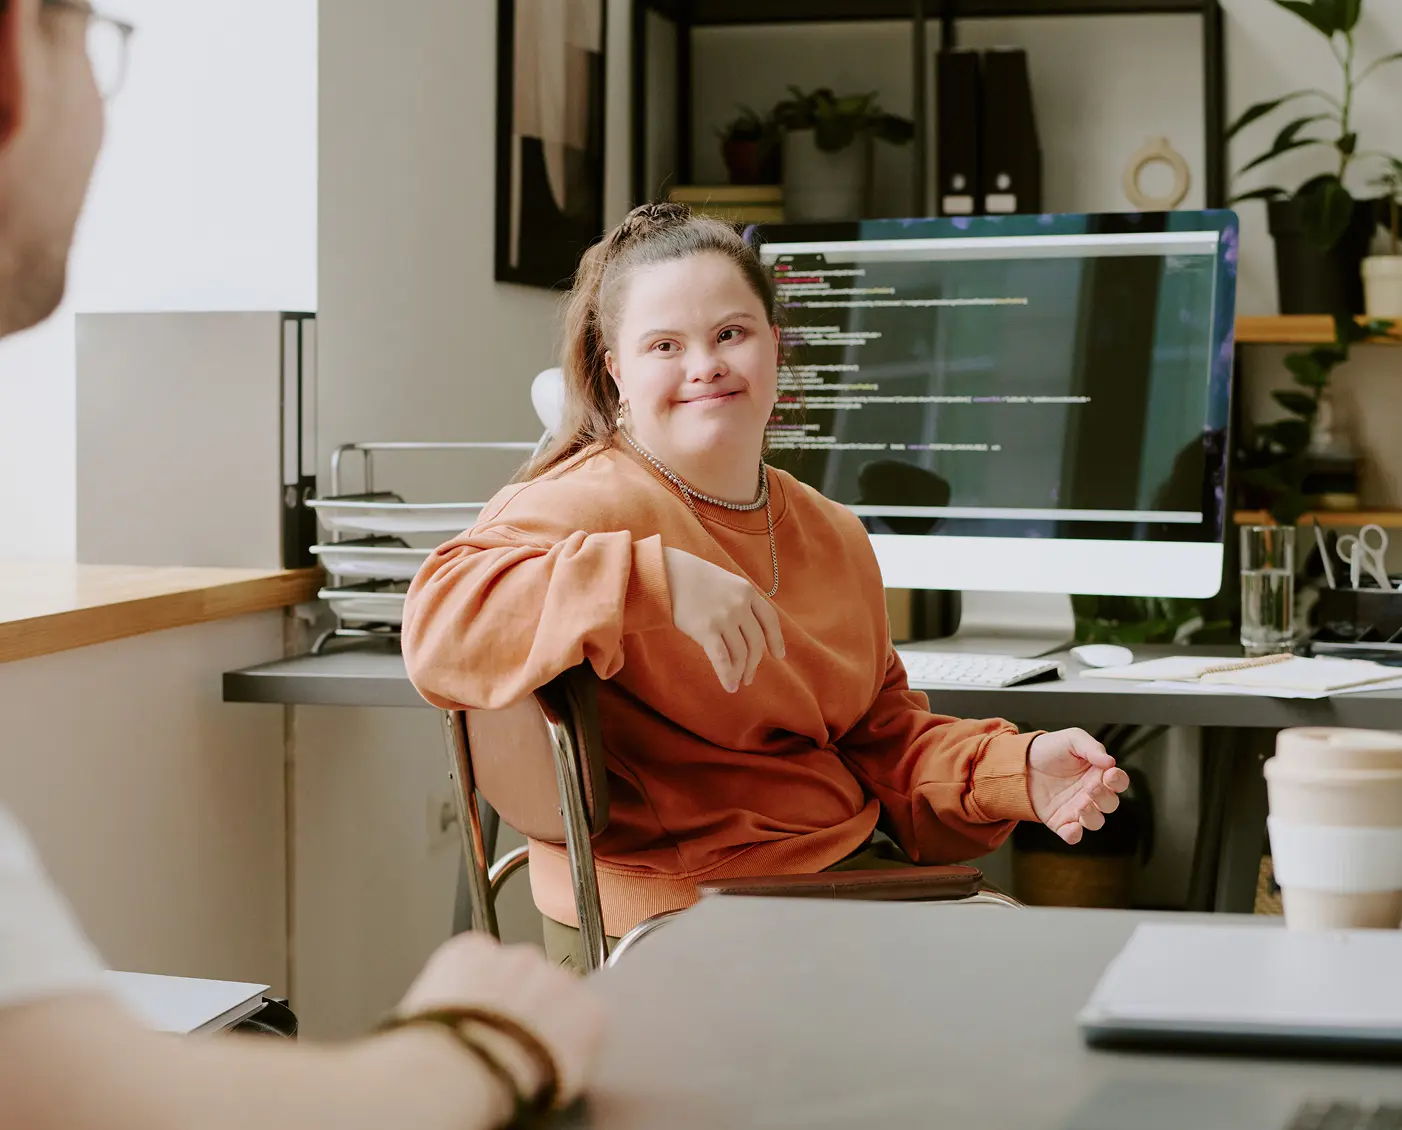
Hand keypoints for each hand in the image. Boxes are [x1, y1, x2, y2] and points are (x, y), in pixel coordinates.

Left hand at [395, 932, 605, 1107]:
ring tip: (475, 1026)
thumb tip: (566, 1057)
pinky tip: (456, 1005)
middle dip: (528, 1004)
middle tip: (505, 1036)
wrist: (462, 1075)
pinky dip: (463, 974)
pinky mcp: (473, 949)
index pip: (580, 1011)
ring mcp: (515, 958)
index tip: (540, 1042)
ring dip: (495, 988)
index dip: (556, 1028)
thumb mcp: (563, 1086)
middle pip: (545, 984)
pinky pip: (471, 956)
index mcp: (588, 1012)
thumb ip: (575, 1055)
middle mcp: (557, 976)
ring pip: (507, 968)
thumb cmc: (510, 1088)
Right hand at [662, 546, 784, 692]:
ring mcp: (724, 617)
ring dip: (740, 672)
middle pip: (755, 642)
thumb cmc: (692, 578)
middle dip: (754, 664)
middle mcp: (739, 605)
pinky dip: (728, 676)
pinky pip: (722, 658)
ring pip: (740, 653)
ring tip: (737, 683)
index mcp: (747, 591)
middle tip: (749, 678)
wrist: (666, 572)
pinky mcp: (706, 629)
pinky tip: (730, 687)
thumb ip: (739, 602)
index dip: (776, 640)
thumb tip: (746, 632)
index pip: (770, 620)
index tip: (779, 655)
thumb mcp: (725, 582)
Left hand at [1026, 728, 1129, 844]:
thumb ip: (1092, 747)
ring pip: (1096, 821)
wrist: (1019, 761)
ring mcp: (1076, 809)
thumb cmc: (1049, 749)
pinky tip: (1072, 827)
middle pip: (1110, 804)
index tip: (1110, 775)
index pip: (1118, 782)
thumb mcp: (1071, 739)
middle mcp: (1090, 793)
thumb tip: (1110, 761)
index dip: (1119, 781)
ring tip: (1081, 806)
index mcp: (1098, 773)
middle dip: (1105, 798)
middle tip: (1091, 788)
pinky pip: (1073, 835)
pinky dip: (1074, 835)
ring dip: (1092, 816)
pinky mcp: (1060, 821)